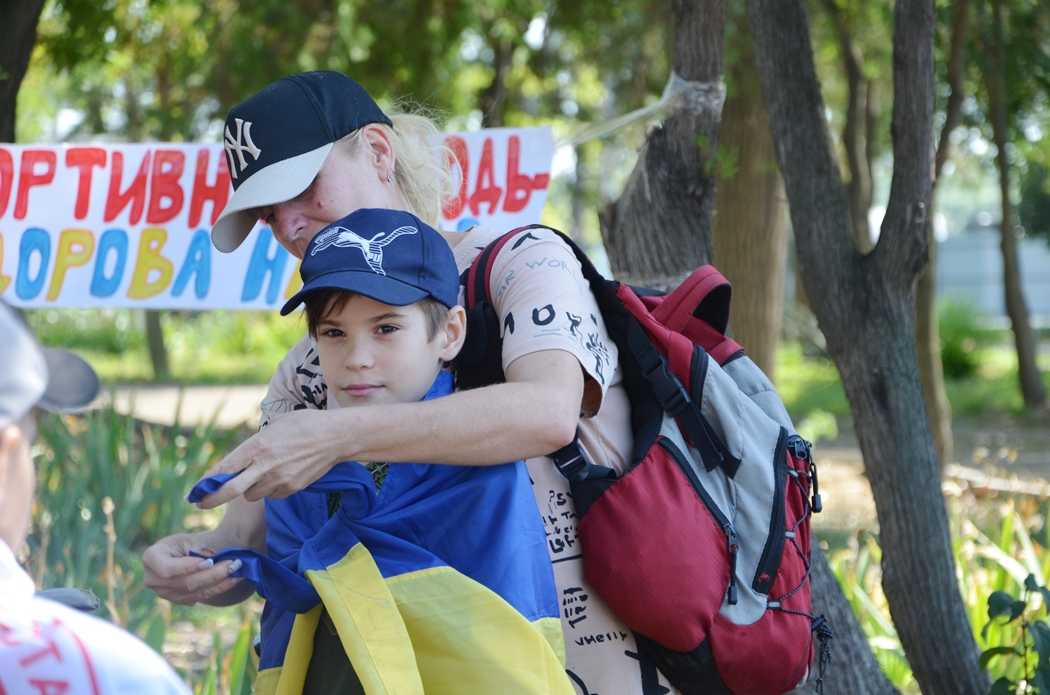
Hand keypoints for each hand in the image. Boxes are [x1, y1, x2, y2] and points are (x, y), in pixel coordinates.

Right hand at [142, 532, 246, 605]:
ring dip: (219, 581)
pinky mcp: (177, 600)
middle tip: (234, 563)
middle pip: (185, 582)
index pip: (167, 569)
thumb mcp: (191, 540)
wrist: (192, 555)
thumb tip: (212, 561)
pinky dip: (219, 587)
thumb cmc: (190, 543)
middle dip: (212, 574)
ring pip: (194, 592)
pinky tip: (234, 579)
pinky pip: (200, 597)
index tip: (210, 561)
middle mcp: (153, 579)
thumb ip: (199, 549)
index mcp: (151, 557)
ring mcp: (164, 593)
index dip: (188, 568)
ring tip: (237, 570)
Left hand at [196, 408, 343, 508]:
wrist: (336, 437)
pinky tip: (279, 474)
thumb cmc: (304, 424)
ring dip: (248, 488)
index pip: (225, 468)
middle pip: (230, 490)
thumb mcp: (274, 426)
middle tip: (200, 504)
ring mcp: (279, 479)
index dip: (207, 482)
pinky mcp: (292, 488)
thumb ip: (254, 445)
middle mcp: (265, 465)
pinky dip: (269, 489)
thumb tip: (235, 461)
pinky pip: (271, 495)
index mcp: (257, 445)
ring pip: (251, 494)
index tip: (196, 490)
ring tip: (260, 474)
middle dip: (211, 499)